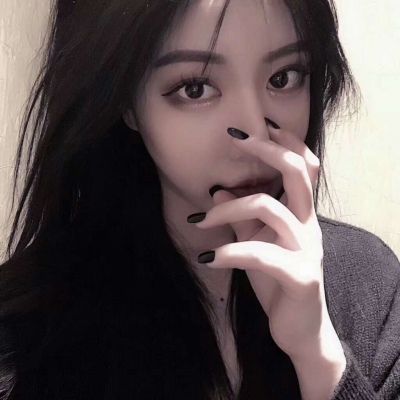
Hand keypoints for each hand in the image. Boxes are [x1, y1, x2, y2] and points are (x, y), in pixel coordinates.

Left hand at [191, 124, 341, 361]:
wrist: (298, 328)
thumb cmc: (277, 281)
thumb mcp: (256, 243)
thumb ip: (241, 218)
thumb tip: (219, 191)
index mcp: (300, 215)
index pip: (304, 167)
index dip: (285, 142)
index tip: (254, 127)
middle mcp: (308, 225)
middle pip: (297, 173)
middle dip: (265, 149)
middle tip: (233, 138)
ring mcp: (306, 249)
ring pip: (267, 208)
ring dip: (226, 210)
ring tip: (199, 221)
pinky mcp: (299, 276)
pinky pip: (259, 253)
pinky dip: (228, 251)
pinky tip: (208, 257)